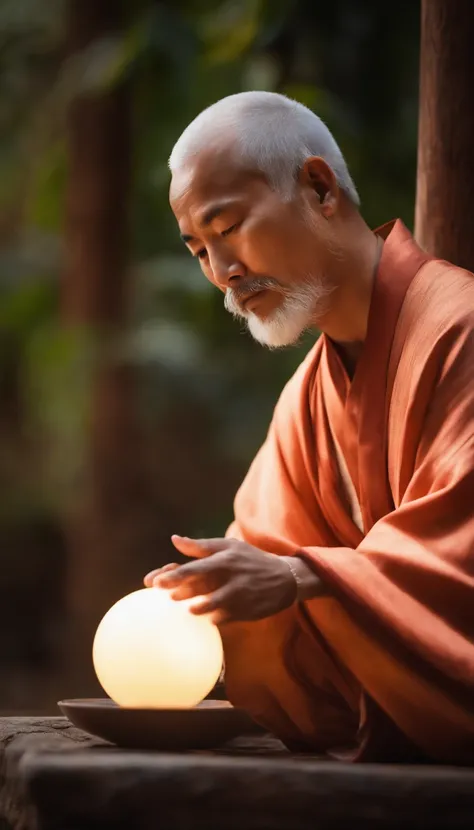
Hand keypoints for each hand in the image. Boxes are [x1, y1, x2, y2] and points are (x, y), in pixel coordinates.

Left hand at [143, 536, 297, 623]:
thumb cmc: (251, 559)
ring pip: (217, 602)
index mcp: (224, 558)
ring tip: (189, 609)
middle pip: (201, 583)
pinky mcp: (247, 610)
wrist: (286, 577)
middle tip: (165, 595)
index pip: (194, 566)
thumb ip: (201, 546)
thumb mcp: (230, 546)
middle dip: (181, 590)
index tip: (153, 582)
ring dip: (201, 606)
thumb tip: (174, 540)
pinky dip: (218, 618)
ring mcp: (240, 594)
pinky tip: (209, 620)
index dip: (173, 574)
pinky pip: (229, 616)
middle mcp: (231, 575)